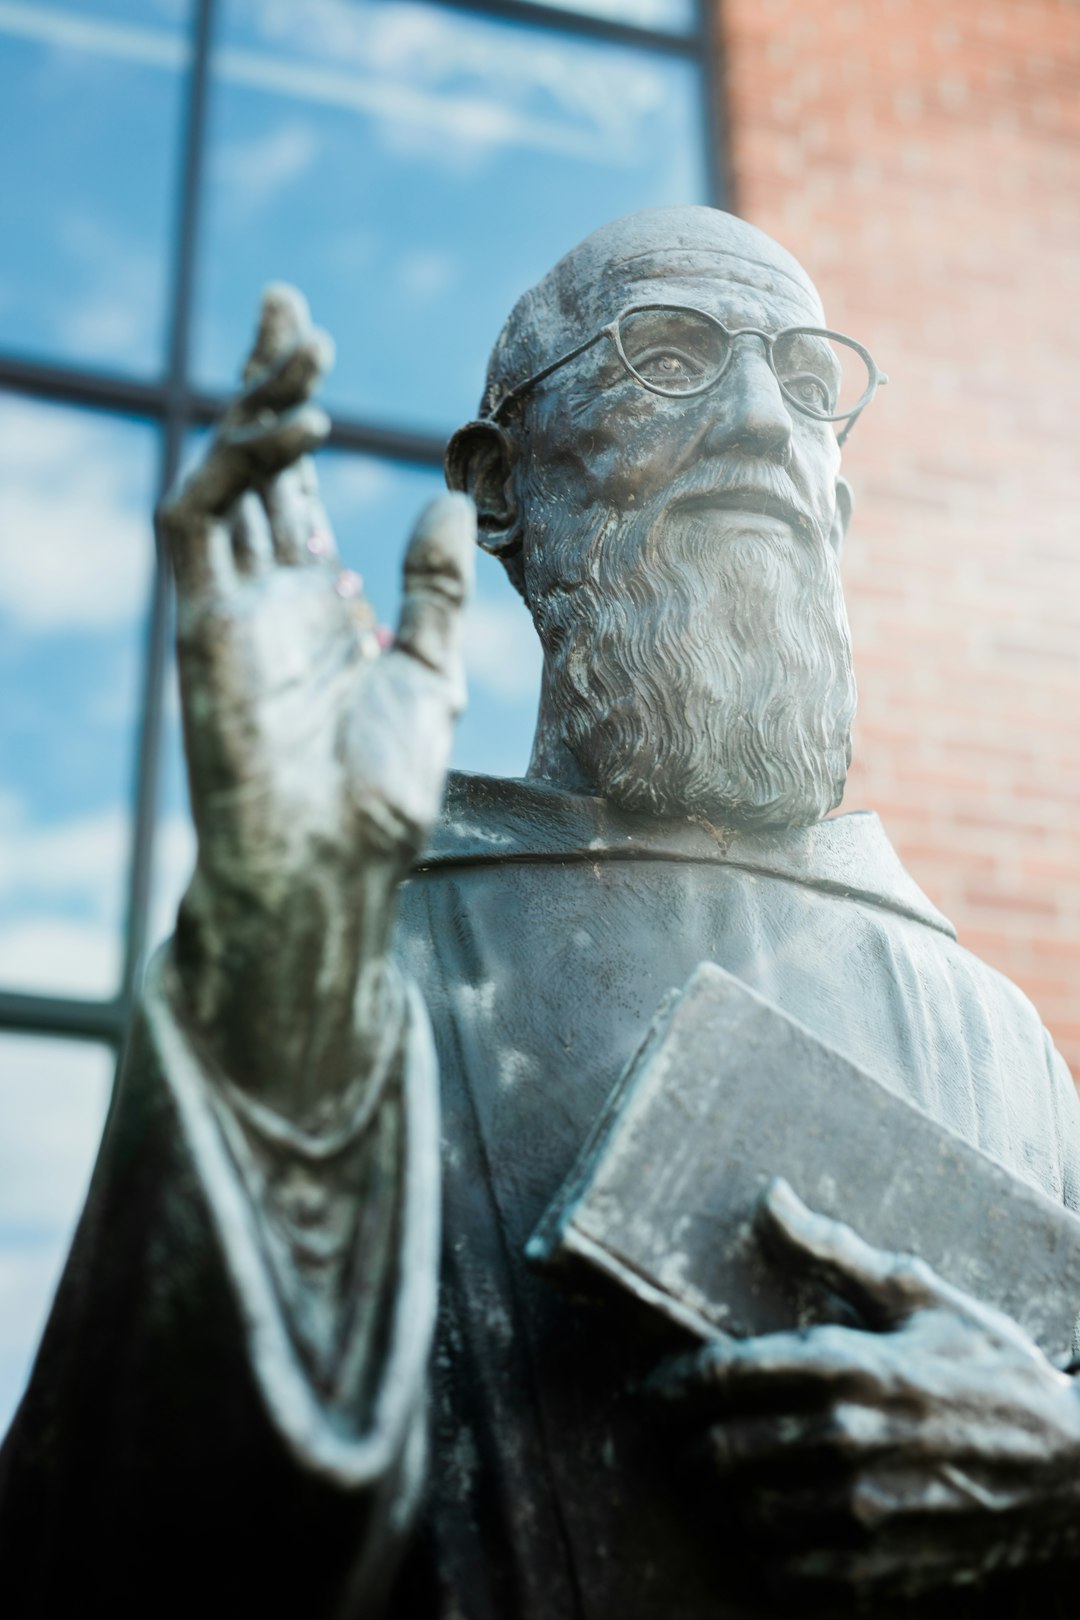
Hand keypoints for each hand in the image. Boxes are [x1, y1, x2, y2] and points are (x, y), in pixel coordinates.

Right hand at [159, 284, 473, 1114]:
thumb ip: (435, 589)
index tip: (310, 343)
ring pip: (220, 474)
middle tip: (287, 304)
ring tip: (304, 339)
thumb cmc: (378, 793)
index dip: (291, 412)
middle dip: (261, 379)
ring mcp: (228, 607)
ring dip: (254, 402)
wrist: (335, 865)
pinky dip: (236, 461)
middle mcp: (264, 596)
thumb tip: (444, 499)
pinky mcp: (203, 623)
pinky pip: (198, 520)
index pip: (289, 487)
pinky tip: (294, 423)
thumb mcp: (430, 673)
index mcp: (312, 607)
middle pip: (250, 463)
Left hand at [649, 1179, 1079, 1603]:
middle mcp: (851, 1439)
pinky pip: (791, 1575)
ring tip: (716, 1485)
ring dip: (720, 1500)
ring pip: (748, 1513)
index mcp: (854, 1364)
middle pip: (723, 1448)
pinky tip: (763, 1536)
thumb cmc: (994, 1369)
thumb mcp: (920, 1295)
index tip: (651, 1391)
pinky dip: (763, 1557)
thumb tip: (769, 1197)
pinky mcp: (886, 1567)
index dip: (672, 1385)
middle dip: (685, 1445)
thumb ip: (833, 1249)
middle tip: (675, 1441)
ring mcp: (866, 1511)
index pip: (729, 1375)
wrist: (1077, 1468)